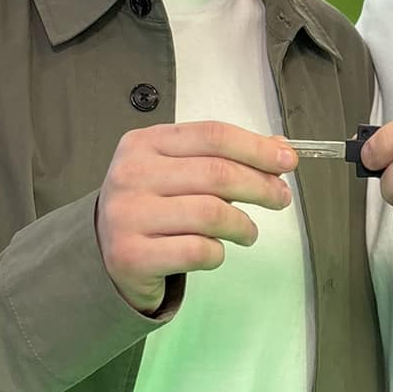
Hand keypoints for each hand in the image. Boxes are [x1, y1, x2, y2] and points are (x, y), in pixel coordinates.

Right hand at [96, 121, 296, 314]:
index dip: (256, 148)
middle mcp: (131, 174)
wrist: (104, 253)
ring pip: (211, 214)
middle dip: (260, 186)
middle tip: (281, 198)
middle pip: (216, 173)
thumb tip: (279, 149)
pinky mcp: (131, 256)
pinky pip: (197, 251)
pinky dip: (218, 253)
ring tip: (248, 232)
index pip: (212, 135)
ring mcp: (128, 215)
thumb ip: (224, 157)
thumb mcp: (180, 170)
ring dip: (243, 225)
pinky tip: (215, 251)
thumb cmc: (152, 206)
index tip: (288, 161)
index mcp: (144, 142)